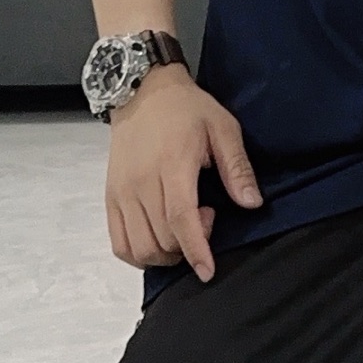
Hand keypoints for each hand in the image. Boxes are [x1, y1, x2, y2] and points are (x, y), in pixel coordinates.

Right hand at [105, 65, 261, 280]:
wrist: (142, 91)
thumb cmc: (187, 109)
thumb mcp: (223, 128)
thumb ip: (237, 168)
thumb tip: (252, 203)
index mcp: (172, 165)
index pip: (180, 219)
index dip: (196, 250)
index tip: (208, 271)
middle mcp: (140, 183)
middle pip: (162, 239)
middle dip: (189, 245)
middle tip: (207, 215)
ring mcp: (121, 192)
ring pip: (139, 247)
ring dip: (166, 253)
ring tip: (183, 225)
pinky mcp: (110, 197)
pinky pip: (119, 243)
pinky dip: (139, 254)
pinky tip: (159, 241)